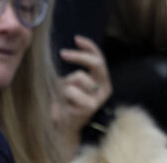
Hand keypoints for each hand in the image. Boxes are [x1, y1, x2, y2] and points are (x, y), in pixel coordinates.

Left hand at [53, 35, 111, 157]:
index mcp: (102, 80)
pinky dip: (62, 94)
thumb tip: (66, 50)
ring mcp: (98, 98)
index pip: (100, 58)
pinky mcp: (89, 106)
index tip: (76, 38)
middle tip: (63, 53)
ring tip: (63, 95)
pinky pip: (71, 90)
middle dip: (79, 56)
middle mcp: (104, 88)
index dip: (90, 46)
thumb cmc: (65, 102)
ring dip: (64, 83)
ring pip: (78, 77)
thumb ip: (75, 69)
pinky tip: (64, 104)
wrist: (62, 127)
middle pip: (96, 63)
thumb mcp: (70, 81)